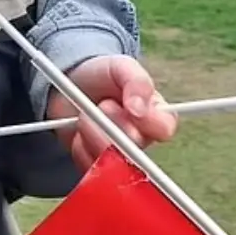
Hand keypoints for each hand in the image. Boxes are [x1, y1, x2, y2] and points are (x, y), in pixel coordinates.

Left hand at [47, 55, 176, 172]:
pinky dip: (79, 147)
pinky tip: (78, 133)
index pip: (165, 128)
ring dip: (93, 134)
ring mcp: (119, 157)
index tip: (131, 108)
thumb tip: (139, 108)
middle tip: (103, 104)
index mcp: (155, 116)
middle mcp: (141, 141)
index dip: (149, 122)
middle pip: (134, 147)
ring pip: (111, 161)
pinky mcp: (97, 167)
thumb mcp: (120, 67)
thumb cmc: (102, 75)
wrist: (70, 87)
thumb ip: (136, 82)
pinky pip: (90, 167)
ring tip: (86, 116)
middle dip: (113, 125)